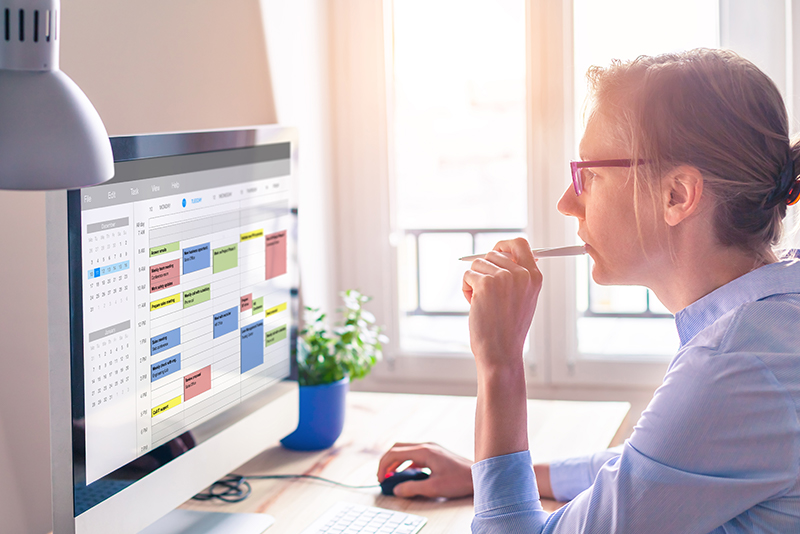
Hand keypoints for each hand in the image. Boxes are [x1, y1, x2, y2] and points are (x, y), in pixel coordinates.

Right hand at [376, 442, 472, 498]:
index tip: (380, 478)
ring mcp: (431, 448)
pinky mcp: (435, 453)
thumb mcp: (433, 488)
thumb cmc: (460, 480)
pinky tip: (407, 475)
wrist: (479, 475)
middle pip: (398, 448)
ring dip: (396, 462)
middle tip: (382, 476)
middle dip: (387, 462)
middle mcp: (426, 446)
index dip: (383, 465)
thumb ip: (412, 488)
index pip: (395, 453)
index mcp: (424, 451)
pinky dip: (406, 463)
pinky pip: (415, 455)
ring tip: (392, 477)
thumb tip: (397, 489)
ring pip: (406, 451)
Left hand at [462, 237, 541, 369]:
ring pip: (477, 264)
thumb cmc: (508, 329)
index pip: (520, 244)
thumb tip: (502, 253)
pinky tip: (475, 306)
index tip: (495, 251)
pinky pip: (467, 275)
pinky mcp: (485, 283)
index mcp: (534, 277)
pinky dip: (466, 290)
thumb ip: (518, 275)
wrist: (501, 352)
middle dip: (484, 270)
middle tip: (487, 293)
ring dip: (474, 282)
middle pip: (493, 253)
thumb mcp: (523, 299)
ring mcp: (504, 277)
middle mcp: (521, 274)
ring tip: (483, 303)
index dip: (504, 245)